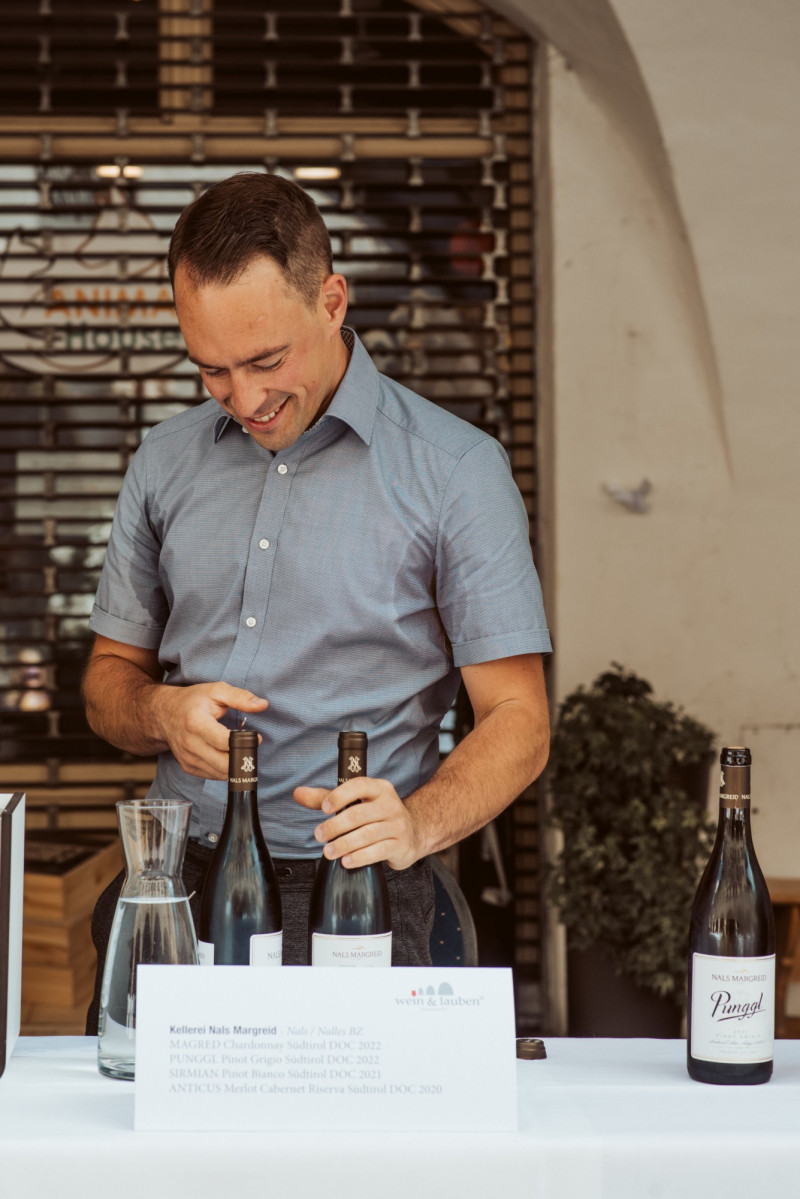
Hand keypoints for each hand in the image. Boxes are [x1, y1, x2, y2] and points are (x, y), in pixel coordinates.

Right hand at [153, 682, 267, 779]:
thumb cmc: (192, 701)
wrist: (164, 714)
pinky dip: (224, 769)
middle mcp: (190, 744)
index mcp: (197, 723)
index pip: (225, 743)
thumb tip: (262, 705)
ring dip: (235, 765)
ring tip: (238, 750)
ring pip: (221, 773)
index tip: (256, 737)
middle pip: (225, 764)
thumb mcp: (216, 691)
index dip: (245, 743)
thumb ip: (240, 697)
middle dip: (243, 758)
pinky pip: (213, 776)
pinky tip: (226, 755)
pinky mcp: (188, 767)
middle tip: (250, 747)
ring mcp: (187, 758)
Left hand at [293, 776, 420, 870]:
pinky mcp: (400, 845)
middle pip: (359, 814)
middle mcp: (390, 804)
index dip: (340, 796)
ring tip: (329, 851)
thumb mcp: (354, 802)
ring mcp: (397, 825)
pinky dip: (359, 857)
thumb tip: (298, 793)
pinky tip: (346, 861)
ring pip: (367, 835)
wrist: (412, 832)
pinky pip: (377, 851)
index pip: (359, 786)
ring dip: (344, 844)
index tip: (324, 809)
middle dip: (335, 826)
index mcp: (379, 788)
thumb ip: (325, 797)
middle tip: (319, 835)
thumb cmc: (376, 815)